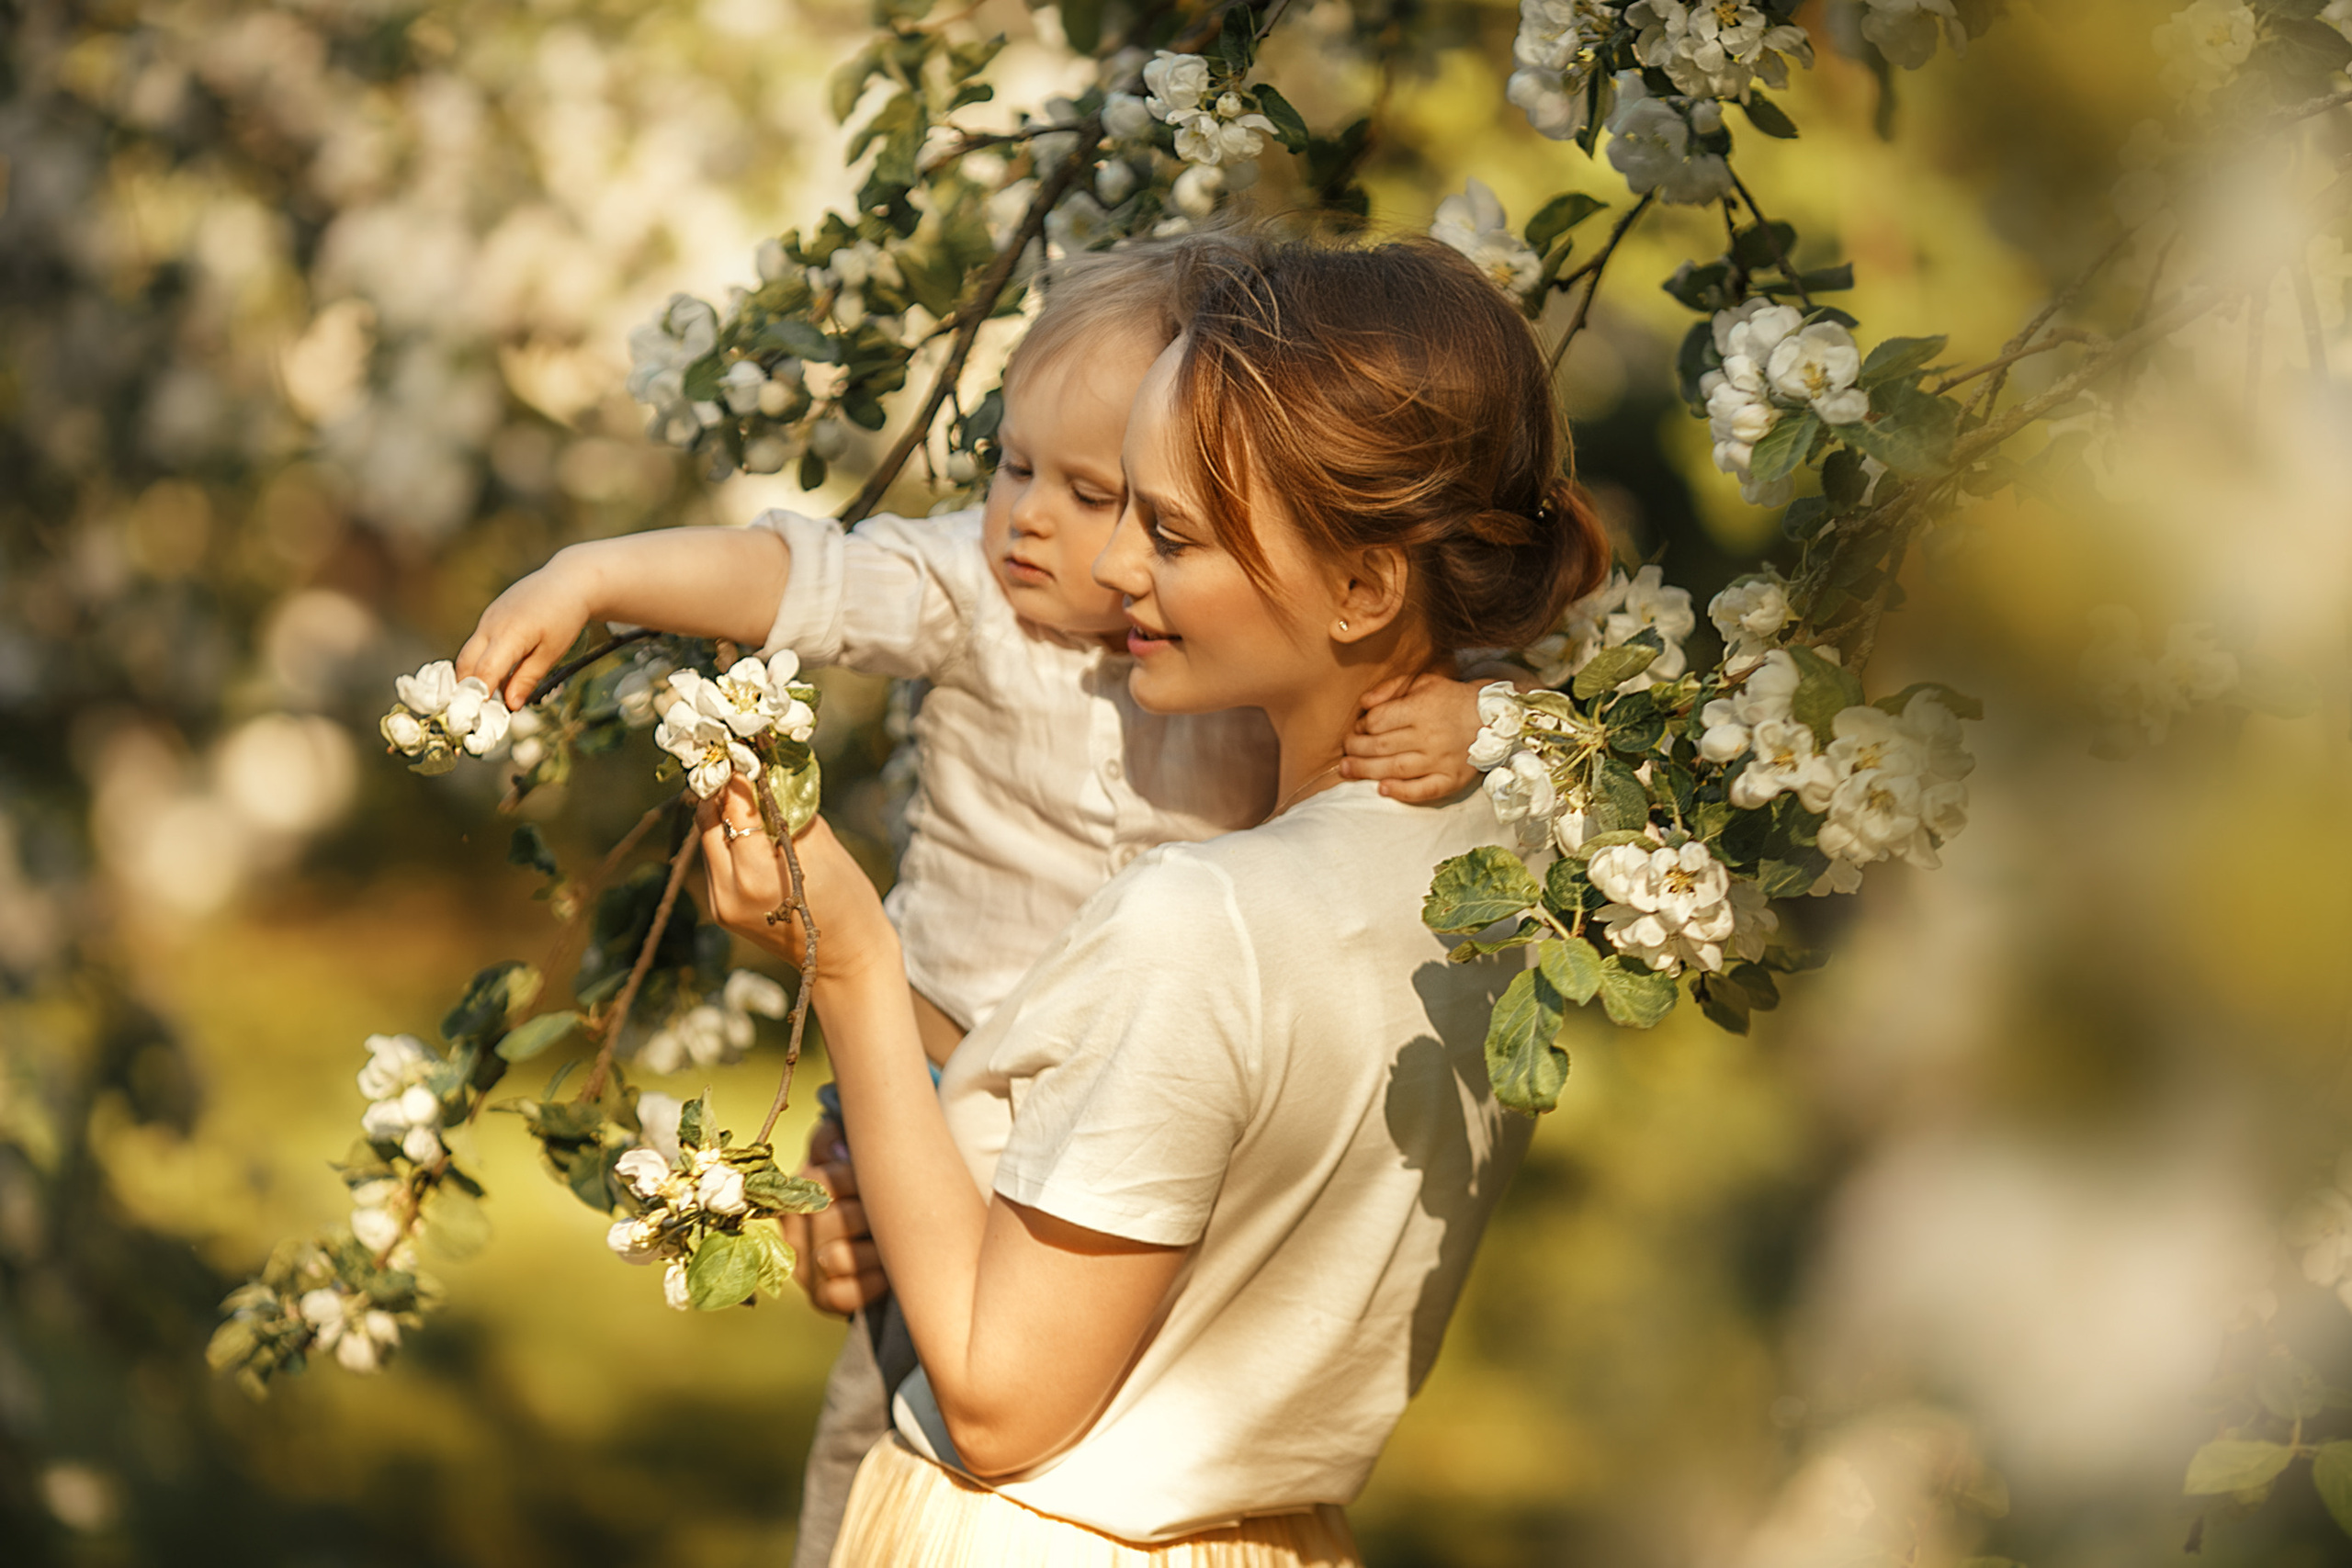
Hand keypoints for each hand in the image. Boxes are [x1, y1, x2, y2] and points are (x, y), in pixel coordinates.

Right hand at [454, 551, 598, 712]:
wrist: (567, 581)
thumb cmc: (564, 617)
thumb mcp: (551, 652)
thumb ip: (528, 678)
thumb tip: (510, 705)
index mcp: (509, 635)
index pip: (484, 672)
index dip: (478, 696)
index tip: (479, 717)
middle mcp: (491, 625)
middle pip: (466, 664)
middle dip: (466, 690)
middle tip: (476, 713)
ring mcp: (487, 618)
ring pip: (469, 654)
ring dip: (473, 677)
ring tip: (487, 699)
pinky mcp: (489, 616)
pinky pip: (478, 644)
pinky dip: (481, 662)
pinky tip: (496, 676)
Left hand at [695, 777, 897, 978]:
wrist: (847, 957)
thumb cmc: (847, 897)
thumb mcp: (821, 843)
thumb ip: (787, 806)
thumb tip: (765, 767)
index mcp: (755, 874)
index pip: (732, 805)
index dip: (736, 773)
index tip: (743, 748)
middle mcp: (727, 890)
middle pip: (707, 820)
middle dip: (721, 788)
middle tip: (738, 762)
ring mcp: (719, 904)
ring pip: (706, 838)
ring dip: (721, 811)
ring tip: (743, 790)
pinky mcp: (721, 909)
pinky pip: (716, 859)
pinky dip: (727, 837)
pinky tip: (748, 825)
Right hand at [777, 1118, 886, 1315]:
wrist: (879, 1253)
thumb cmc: (867, 1198)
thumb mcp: (848, 1163)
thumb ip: (834, 1141)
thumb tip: (838, 1139)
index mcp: (799, 1191)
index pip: (822, 1179)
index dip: (859, 1179)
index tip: (884, 1179)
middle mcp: (794, 1232)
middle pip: (832, 1218)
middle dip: (873, 1216)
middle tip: (898, 1217)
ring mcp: (805, 1269)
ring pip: (835, 1257)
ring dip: (874, 1251)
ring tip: (893, 1245)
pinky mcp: (822, 1300)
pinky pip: (843, 1296)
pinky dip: (871, 1284)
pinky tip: (888, 1274)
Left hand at [1341, 671, 1484, 802]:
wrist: (1494, 719)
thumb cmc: (1451, 699)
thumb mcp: (1423, 682)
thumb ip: (1391, 689)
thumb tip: (1363, 704)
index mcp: (1421, 708)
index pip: (1378, 721)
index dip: (1361, 727)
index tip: (1357, 729)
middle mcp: (1429, 736)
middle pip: (1381, 747)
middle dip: (1356, 750)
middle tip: (1345, 752)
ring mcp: (1441, 760)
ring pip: (1395, 769)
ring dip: (1366, 771)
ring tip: (1348, 770)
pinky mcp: (1451, 780)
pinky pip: (1423, 790)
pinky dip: (1401, 792)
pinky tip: (1382, 789)